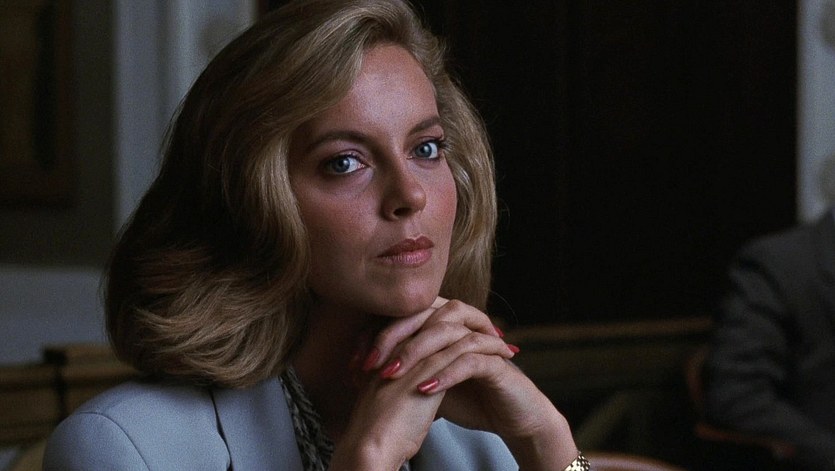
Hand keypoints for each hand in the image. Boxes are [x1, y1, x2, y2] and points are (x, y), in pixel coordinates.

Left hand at [365, 297, 577, 469]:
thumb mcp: (427, 383)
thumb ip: (402, 371)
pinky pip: (470, 359)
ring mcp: (481, 339)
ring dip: (414, 354)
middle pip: (423, 317)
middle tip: (368, 363)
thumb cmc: (470, 398)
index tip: (354, 362)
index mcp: (443, 325)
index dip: (378, 336)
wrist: (512, 417)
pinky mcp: (497, 360)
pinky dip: (446, 373)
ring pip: (445, 333)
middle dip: (391, 339)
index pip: (406, 317)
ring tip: (391, 375)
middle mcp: (462, 325)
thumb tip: (359, 372)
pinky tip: (425, 389)